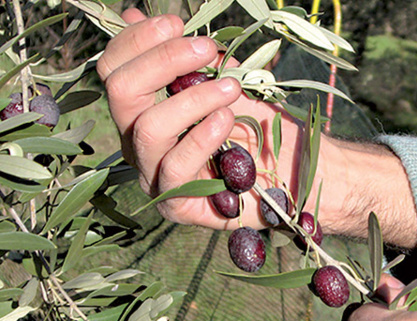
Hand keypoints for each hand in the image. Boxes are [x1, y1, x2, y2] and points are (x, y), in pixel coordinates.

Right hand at [98, 10, 416, 245]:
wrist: (301, 170)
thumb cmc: (260, 123)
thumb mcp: (222, 79)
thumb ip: (185, 54)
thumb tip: (133, 12)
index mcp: (144, 108)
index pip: (115, 69)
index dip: (137, 40)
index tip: (176, 22)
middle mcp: (140, 141)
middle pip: (120, 93)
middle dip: (162, 61)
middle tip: (206, 48)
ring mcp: (155, 175)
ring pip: (146, 129)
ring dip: (191, 100)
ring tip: (230, 88)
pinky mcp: (177, 205)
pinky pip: (174, 169)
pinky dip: (201, 139)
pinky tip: (226, 120)